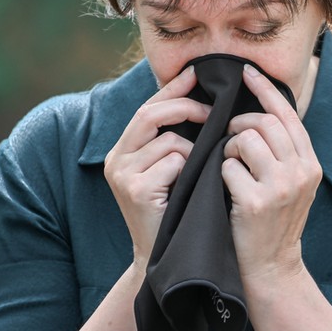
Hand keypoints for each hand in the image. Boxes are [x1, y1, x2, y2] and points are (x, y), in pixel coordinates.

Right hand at [104, 66, 210, 268]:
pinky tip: (191, 189)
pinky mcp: (136, 191)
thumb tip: (205, 102)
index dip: (173, 88)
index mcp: (124, 151)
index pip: (148, 107)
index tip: (198, 72)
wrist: (169, 258)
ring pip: (169, 141)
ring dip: (194, 151)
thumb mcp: (174, 172)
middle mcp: (116, 160)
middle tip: (214, 112)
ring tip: (201, 171)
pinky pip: (173, 161)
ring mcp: (123, 175)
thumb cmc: (179, 212)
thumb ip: (177, 140)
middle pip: (150, 114)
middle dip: (186, 107)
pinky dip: (189, 170)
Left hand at [222, 64, 322, 282]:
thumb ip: (283, 154)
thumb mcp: (291, 185)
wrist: (271, 269)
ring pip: (245, 140)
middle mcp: (301, 172)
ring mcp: (281, 187)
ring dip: (227, 147)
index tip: (246, 73)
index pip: (288, 115)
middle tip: (225, 134)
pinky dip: (220, 173)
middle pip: (264, 123)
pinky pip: (228, 166)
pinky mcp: (257, 202)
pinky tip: (224, 189)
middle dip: (238, 123)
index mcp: (310, 164)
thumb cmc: (272, 223)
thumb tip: (259, 114)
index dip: (265, 91)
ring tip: (226, 165)